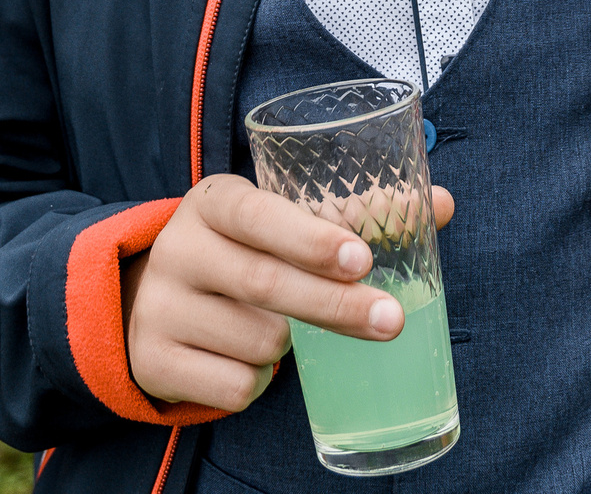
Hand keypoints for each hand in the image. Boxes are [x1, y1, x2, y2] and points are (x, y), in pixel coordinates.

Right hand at [123, 174, 454, 411]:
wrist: (148, 302)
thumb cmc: (242, 253)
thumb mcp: (278, 222)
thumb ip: (355, 213)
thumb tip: (442, 204)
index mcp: (213, 202)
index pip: (257, 214)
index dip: (309, 238)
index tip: (362, 259)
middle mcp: (179, 248)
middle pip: (266, 284)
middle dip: (336, 305)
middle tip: (392, 320)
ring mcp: (160, 307)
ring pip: (259, 342)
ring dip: (292, 346)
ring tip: (281, 327)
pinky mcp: (154, 362)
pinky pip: (235, 388)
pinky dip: (258, 382)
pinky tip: (246, 357)